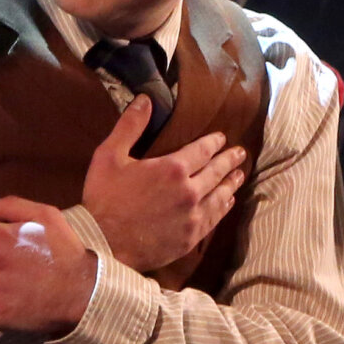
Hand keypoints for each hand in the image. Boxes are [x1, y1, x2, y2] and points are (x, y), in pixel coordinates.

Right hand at [83, 95, 246, 272]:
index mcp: (172, 169)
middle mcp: (189, 192)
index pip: (202, 150)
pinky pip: (214, 219)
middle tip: (240, 153)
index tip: (222, 137)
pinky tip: (227, 202)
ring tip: (239, 175)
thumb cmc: (103, 198)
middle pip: (216, 172)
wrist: (103, 244)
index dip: (214, 142)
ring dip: (231, 183)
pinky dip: (223, 207)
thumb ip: (130, 126)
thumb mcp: (109, 156)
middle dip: (229, 160)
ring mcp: (192, 217)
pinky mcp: (190, 238)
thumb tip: (146, 99)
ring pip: (220, 196)